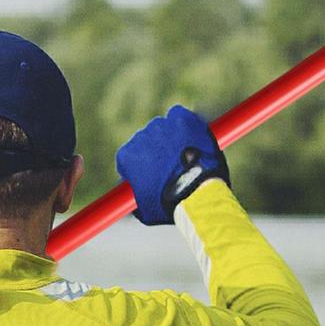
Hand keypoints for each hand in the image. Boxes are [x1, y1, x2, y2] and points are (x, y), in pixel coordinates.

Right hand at [115, 105, 229, 225]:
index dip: (146, 164)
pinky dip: (185, 123)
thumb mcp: (144, 210)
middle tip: (176, 164)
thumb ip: (134, 197)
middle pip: (148, 140)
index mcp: (126, 156)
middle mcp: (140, 137)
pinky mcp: (182, 118)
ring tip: (188, 154)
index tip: (158, 172)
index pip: (132, 156)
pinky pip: (179, 115)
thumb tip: (130, 198)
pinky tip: (193, 137)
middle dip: (160, 150)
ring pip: (165, 128)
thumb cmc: (170, 206)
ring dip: (173, 137)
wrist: (198, 193)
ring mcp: (161, 126)